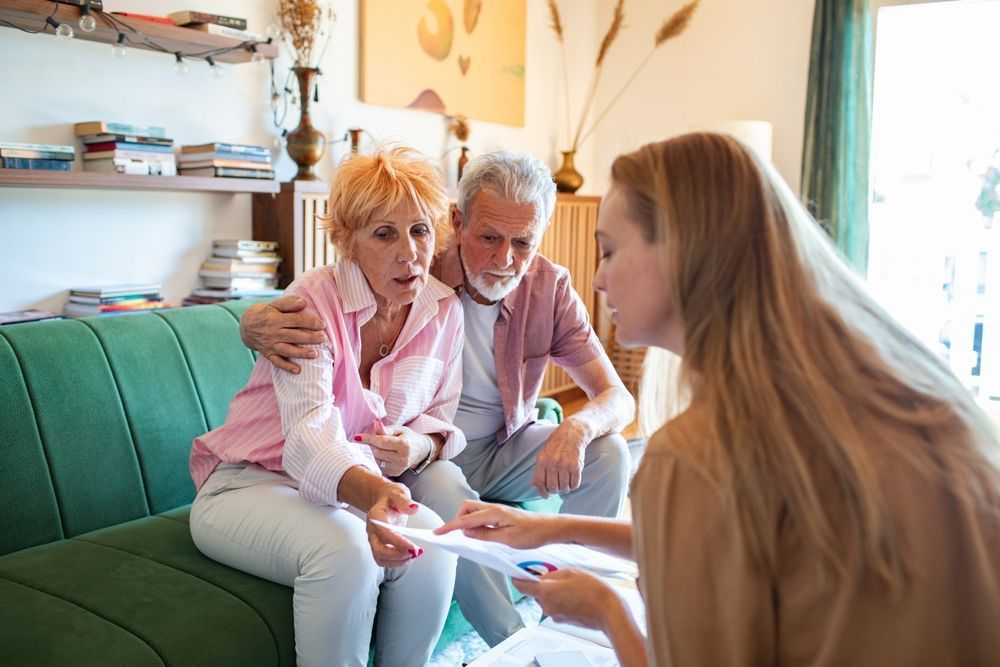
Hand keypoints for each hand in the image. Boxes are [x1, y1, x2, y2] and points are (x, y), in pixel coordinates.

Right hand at [240, 296, 325, 373]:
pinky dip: (286, 367)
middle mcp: (272, 333)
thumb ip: (289, 303)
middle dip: (309, 338)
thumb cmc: (266, 313)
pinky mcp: (268, 354)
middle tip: (323, 339)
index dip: (310, 322)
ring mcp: (270, 345)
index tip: (322, 324)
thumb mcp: (274, 304)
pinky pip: (277, 362)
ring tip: (314, 354)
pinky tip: (298, 370)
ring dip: (300, 353)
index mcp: (274, 319)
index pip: (295, 320)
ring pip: (287, 350)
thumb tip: (303, 302)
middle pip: (293, 336)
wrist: (246, 326)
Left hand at [357, 425, 431, 476]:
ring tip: (382, 447)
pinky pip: (380, 466)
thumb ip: (385, 429)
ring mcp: (399, 468)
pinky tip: (385, 455)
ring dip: (375, 452)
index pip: (382, 442)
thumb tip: (375, 422)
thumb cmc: (406, 437)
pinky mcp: (395, 473)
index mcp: (404, 445)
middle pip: (377, 452)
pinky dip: (379, 459)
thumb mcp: (398, 430)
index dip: (369, 439)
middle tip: (374, 439)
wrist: (419, 450)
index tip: (357, 437)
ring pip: (377, 459)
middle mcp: (403, 458)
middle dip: (372, 444)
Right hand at [366, 482, 422, 567]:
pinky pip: (384, 560)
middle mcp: (372, 530)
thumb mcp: (398, 492)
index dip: (398, 542)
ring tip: (414, 555)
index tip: (413, 547)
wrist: (383, 500)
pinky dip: (396, 562)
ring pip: (380, 558)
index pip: (385, 533)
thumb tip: (414, 509)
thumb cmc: (391, 497)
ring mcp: (374, 540)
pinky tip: (408, 557)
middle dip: (397, 555)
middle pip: (379, 550)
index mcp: (376, 516)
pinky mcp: (379, 546)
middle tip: (415, 553)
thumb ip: (404, 501)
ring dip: (397, 561)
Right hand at [433, 499, 554, 548]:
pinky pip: (481, 516)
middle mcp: (493, 508)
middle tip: (457, 537)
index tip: (437, 533)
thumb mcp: (507, 540)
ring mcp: (497, 511)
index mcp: (493, 513)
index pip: (465, 519)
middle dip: (458, 519)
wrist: (550, 528)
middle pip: (466, 508)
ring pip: (473, 511)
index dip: (450, 526)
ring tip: (469, 538)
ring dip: (467, 521)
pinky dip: (475, 524)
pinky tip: (479, 535)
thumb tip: (465, 531)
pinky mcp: (501, 515)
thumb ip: (485, 535)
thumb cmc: (532, 534)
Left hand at [513, 568, 618, 630]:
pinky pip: (556, 607)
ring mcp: (554, 615)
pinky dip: (561, 600)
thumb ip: (552, 573)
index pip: (521, 586)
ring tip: (570, 586)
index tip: (517, 573)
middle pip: (535, 592)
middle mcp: (547, 606)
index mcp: (545, 592)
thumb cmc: (593, 591)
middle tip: (556, 576)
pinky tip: (574, 595)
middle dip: (542, 584)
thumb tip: (543, 575)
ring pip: (546, 599)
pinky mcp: (562, 620)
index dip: (518, 578)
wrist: (608, 611)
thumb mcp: (571, 572)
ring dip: (553, 592)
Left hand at [531, 420, 587, 497]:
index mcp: (542, 460)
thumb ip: (538, 470)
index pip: (539, 482)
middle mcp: (552, 463)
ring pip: (564, 488)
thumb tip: (532, 486)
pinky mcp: (576, 466)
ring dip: (565, 489)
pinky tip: (572, 480)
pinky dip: (573, 485)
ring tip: (566, 483)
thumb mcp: (543, 454)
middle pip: (553, 487)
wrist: (573, 433)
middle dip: (555, 490)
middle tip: (558, 487)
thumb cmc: (556, 445)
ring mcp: (565, 465)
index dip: (542, 492)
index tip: (546, 495)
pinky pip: (574, 484)